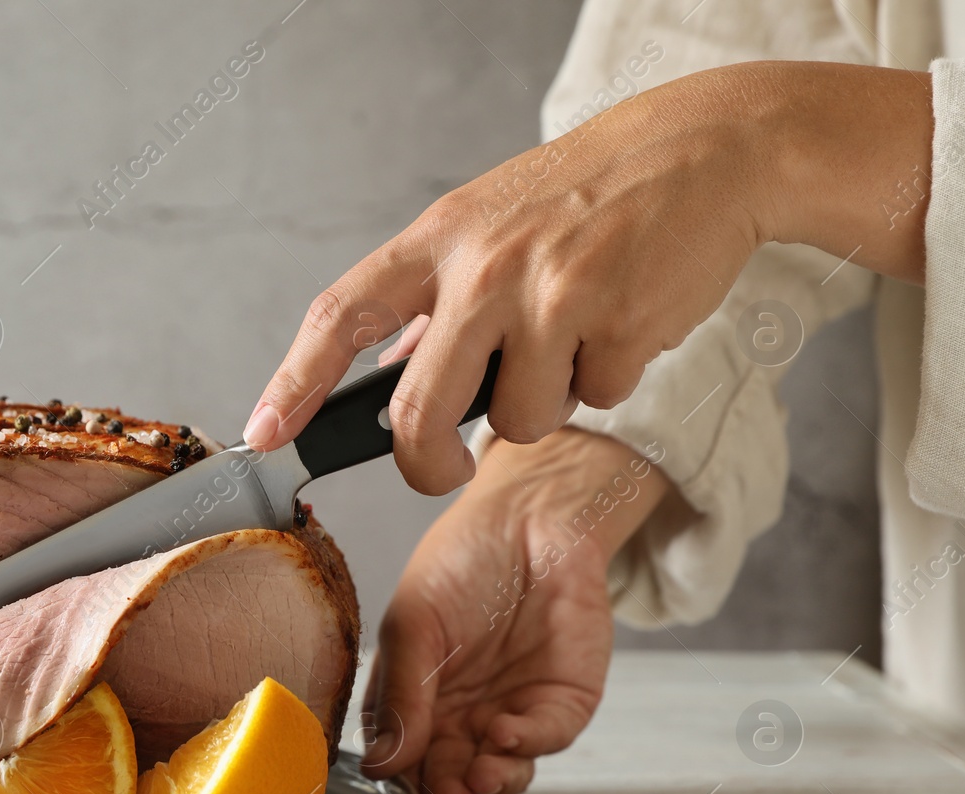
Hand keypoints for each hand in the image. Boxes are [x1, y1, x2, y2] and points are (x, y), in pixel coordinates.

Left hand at [245, 61, 930, 495]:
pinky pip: (593, 398)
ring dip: (543, 407)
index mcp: (438, 241)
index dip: (293, 381)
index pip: (341, 314)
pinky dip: (606, 380)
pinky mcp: (617, 320)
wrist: (700, 150)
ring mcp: (550, 294)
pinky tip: (620, 323)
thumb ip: (435, 302)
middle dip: (424, 464)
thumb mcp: (489, 226)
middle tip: (441, 470)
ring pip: (516, 420)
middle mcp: (483, 267)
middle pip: (419, 410)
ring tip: (570, 342)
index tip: (264, 434)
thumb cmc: (582, 195)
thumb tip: (387, 379)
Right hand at [360, 429, 669, 793]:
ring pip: (501, 770)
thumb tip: (383, 763)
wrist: (532, 519)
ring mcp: (513, 711)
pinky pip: (546, 738)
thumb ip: (401, 693)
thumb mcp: (413, 622)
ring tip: (478, 777)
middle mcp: (464, 714)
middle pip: (453, 776)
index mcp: (419, 699)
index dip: (406, 793)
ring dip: (489, 782)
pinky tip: (506, 735)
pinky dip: (527, 746)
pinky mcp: (562, 703)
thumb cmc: (462, 559)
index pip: (407, 760)